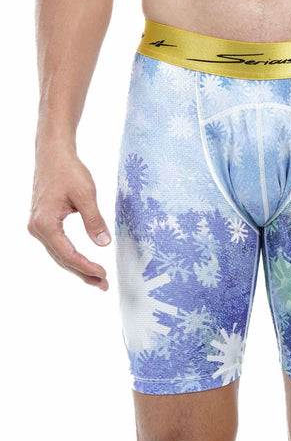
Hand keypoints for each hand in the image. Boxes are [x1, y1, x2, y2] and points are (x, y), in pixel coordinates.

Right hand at [28, 146, 110, 290]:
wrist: (53, 154)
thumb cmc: (68, 171)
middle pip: (61, 259)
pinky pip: (57, 245)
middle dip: (83, 273)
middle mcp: (37, 228)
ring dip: (77, 267)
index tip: (104, 274)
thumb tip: (104, 244)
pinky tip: (83, 263)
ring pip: (59, 254)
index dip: (86, 266)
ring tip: (97, 279)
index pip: (68, 254)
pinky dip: (71, 256)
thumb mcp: (86, 195)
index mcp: (45, 223)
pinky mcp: (43, 222)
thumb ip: (95, 220)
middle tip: (103, 286)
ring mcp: (38, 226)